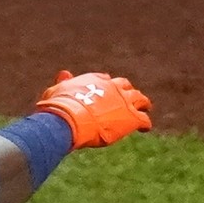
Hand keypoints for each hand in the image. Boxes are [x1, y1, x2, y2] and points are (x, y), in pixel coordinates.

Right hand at [35, 71, 152, 148]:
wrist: (70, 119)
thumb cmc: (60, 107)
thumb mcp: (58, 90)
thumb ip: (64, 83)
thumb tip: (64, 73)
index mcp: (95, 80)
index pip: (105, 80)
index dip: (107, 86)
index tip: (107, 91)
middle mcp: (112, 87)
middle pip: (125, 86)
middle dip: (127, 91)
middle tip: (129, 97)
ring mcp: (124, 101)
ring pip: (139, 99)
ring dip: (142, 103)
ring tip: (145, 108)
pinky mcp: (131, 117)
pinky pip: (143, 119)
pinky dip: (145, 123)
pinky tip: (145, 128)